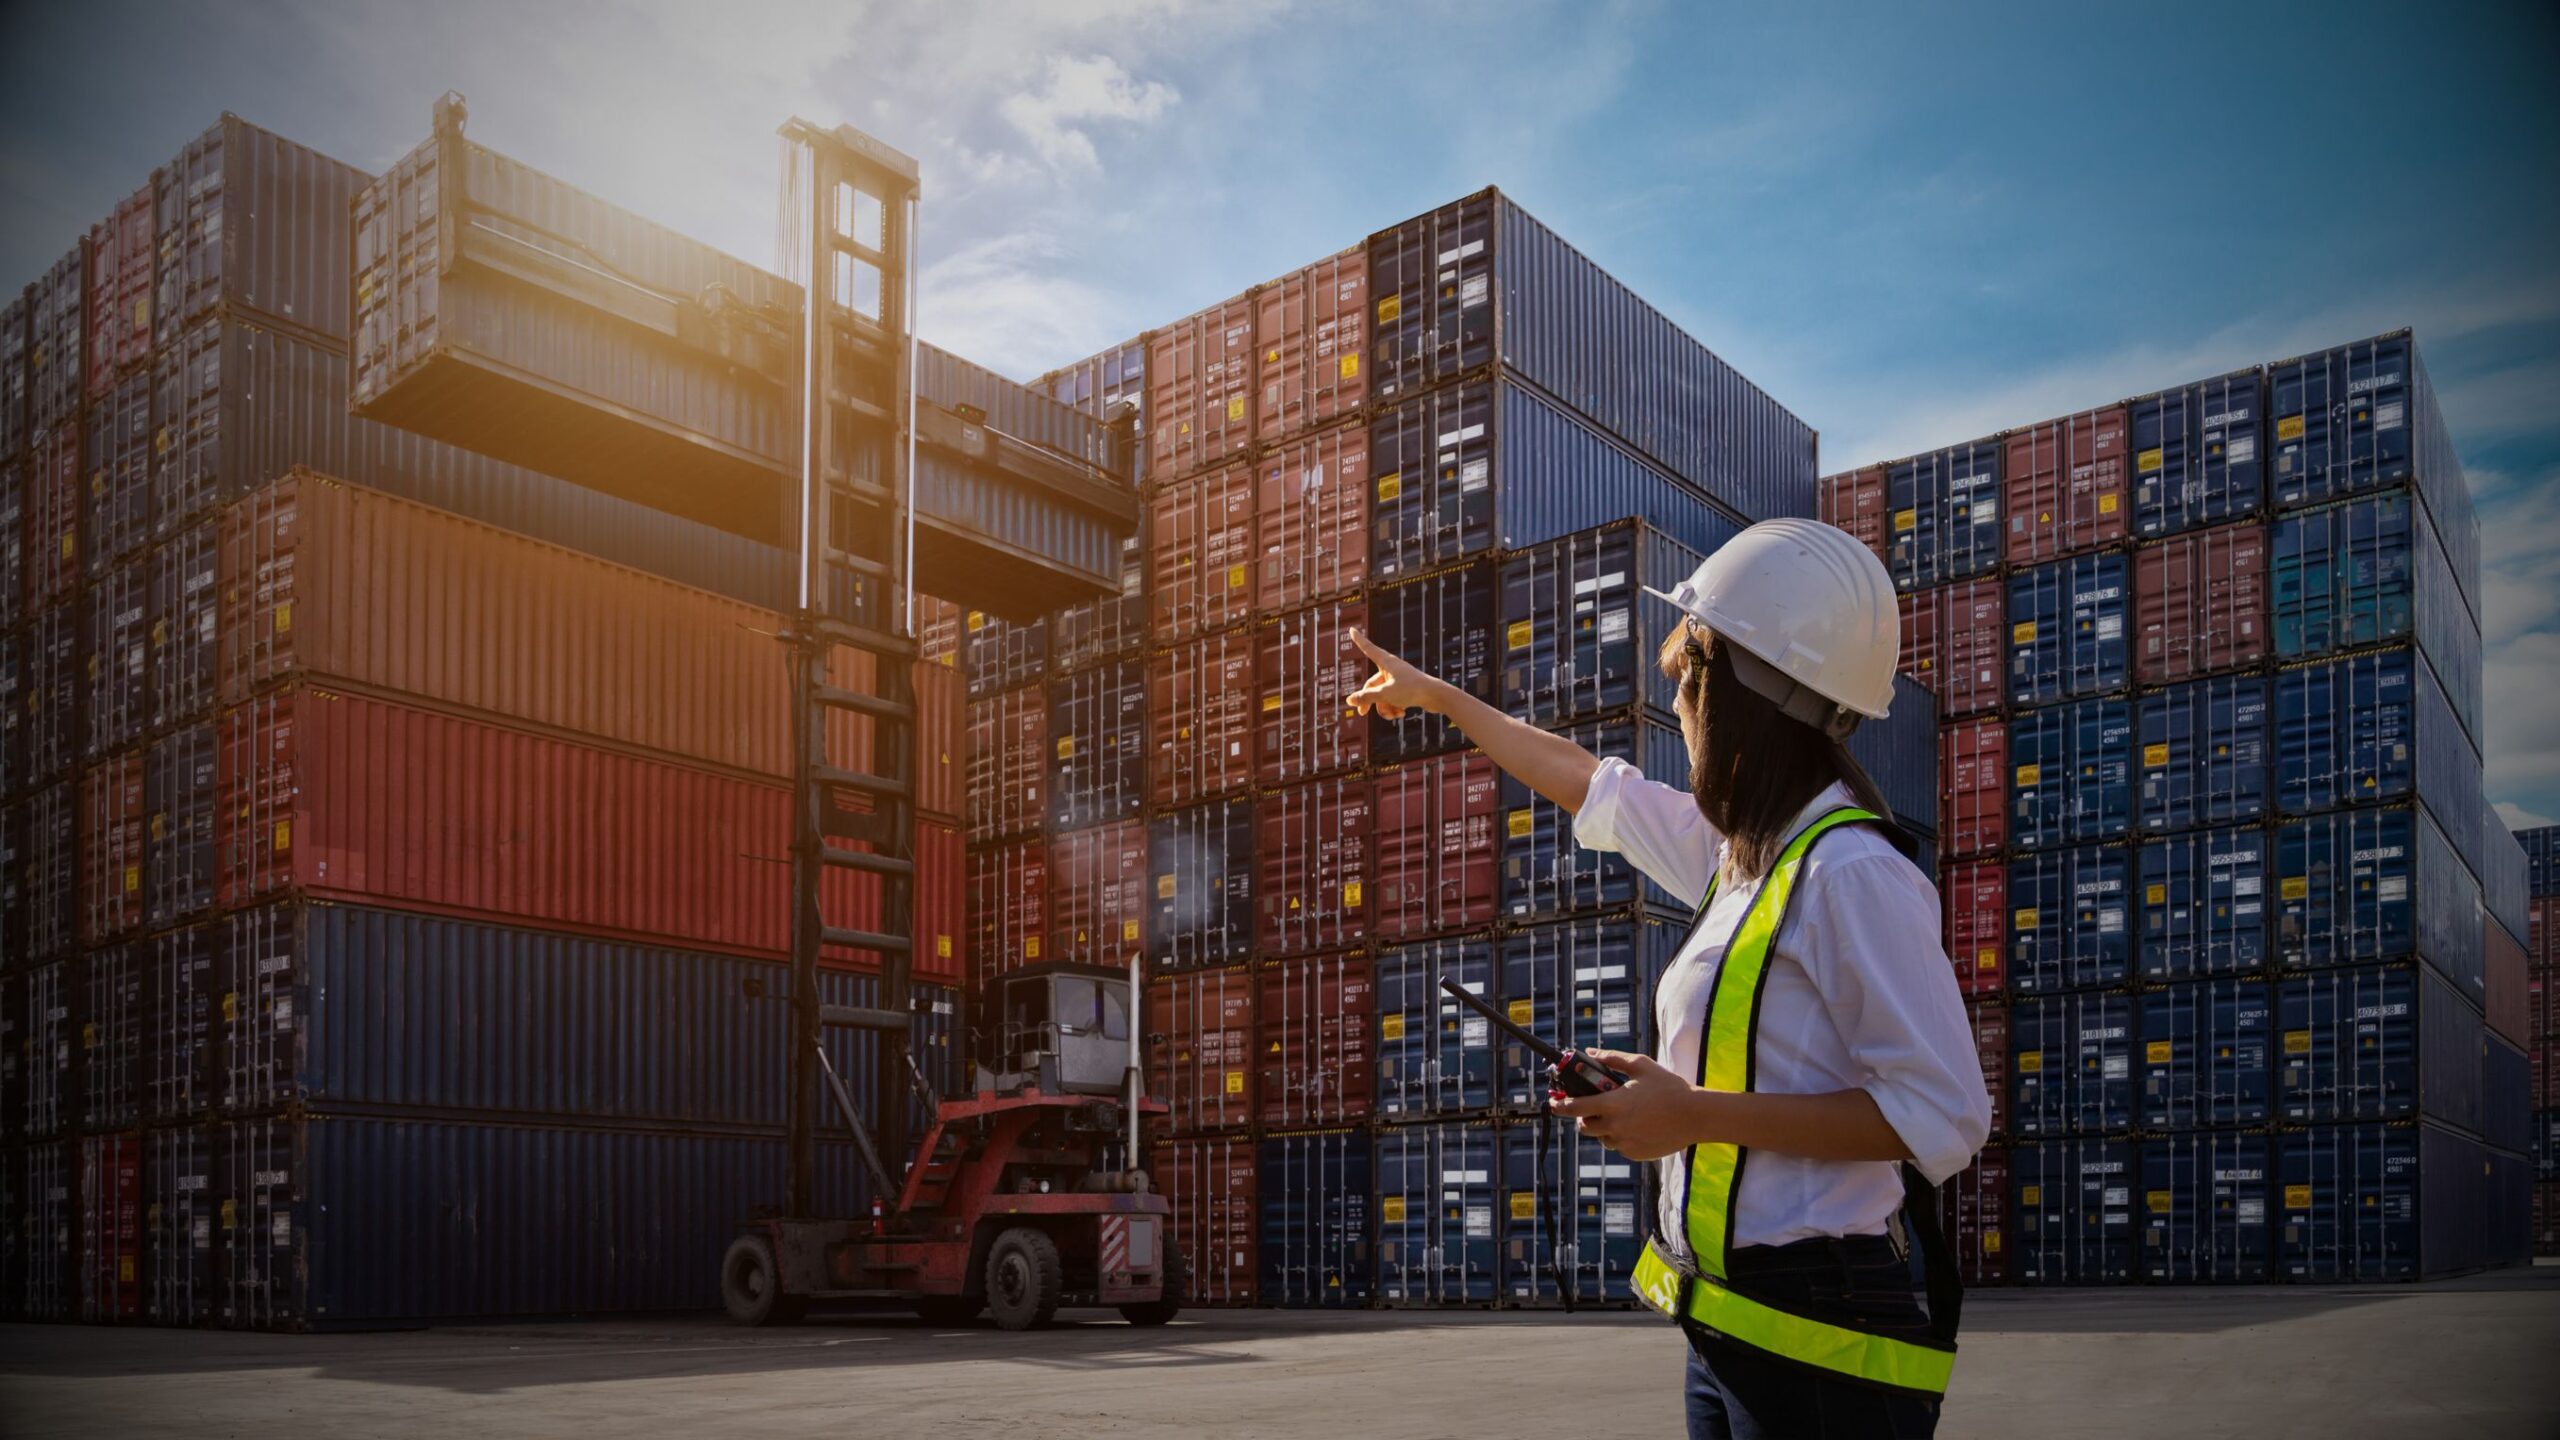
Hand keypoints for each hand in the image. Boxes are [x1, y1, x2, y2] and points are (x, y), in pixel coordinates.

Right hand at [1345, 627, 1448, 719]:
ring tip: (1393, 715)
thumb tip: (1350, 700)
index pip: (1368, 649)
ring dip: (1384, 707)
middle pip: (1372, 684)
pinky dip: (1394, 708)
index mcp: (1386, 662)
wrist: (1437, 696)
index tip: (1351, 629)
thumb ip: (1366, 697)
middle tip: (1361, 713)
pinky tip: (1402, 714)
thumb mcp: (1385, 695)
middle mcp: (1391, 669)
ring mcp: (1398, 679)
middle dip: (1369, 700)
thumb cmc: (1412, 690)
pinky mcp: (1405, 689)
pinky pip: (1392, 699)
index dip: (1359, 640)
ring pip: (1382, 695)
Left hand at [1548, 1049, 1710, 1162]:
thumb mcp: (1641, 1066)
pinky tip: (1638, 1125)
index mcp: (1613, 1104)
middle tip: (1594, 1107)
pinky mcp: (1635, 1154)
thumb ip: (1612, 1059)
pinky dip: (1621, 1137)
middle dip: (1583, 1117)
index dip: (1560, 1106)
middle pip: (1584, 1126)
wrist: (1695, 1116)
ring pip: (1602, 1138)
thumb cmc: (1669, 1087)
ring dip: (1604, 1128)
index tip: (1553, 1104)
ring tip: (1623, 1115)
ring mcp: (1624, 1143)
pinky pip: (1619, 1146)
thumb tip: (1591, 1052)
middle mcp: (1615, 1126)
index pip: (1575, 1108)